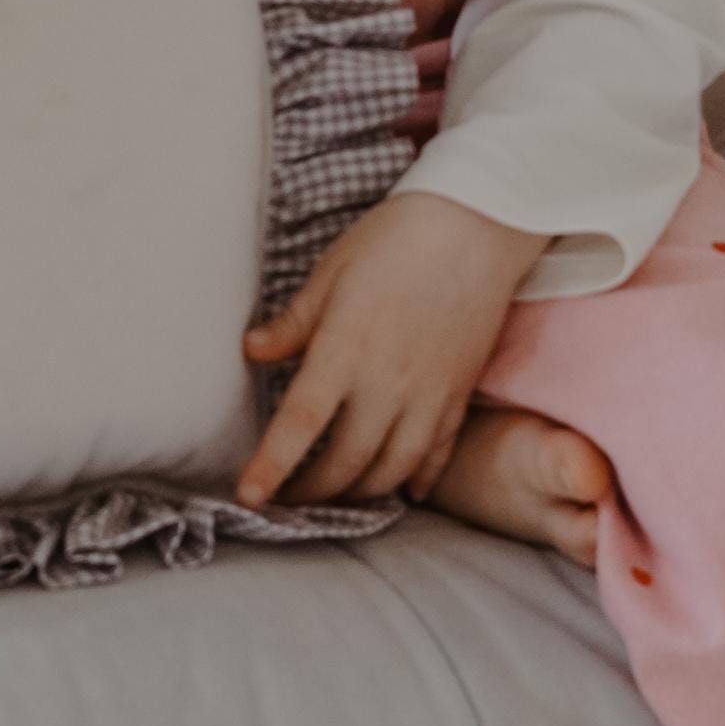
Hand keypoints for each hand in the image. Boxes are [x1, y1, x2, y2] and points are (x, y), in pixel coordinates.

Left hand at [235, 191, 550, 509]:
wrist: (476, 225)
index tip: (248, 496)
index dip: (272, 466)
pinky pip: (437, 453)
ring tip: (335, 496)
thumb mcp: (330, 273)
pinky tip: (404, 490)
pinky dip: (418, 479)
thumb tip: (252, 351)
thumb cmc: (395, 240)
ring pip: (393, 469)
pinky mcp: (459, 393)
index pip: (300, 424)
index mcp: (345, 351)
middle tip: (287, 500)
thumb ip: (293, 323)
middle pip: (346, 462)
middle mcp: (387, 383)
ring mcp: (428, 394)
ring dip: (360, 493)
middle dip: (313, 492)